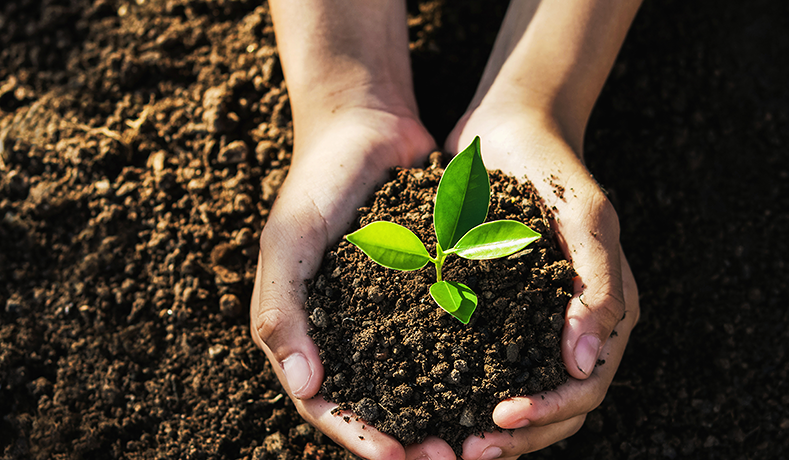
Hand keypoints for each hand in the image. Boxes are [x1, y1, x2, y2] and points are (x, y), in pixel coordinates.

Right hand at [250, 108, 455, 459]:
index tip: (401, 458)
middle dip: (410, 441)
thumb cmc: (317, 183)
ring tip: (480, 436)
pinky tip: (500, 381)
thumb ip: (282, 311)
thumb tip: (306, 389)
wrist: (366, 126)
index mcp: (307, 333)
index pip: (327, 406)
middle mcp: (349, 334)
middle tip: (452, 459)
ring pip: (416, 383)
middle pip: (377, 406)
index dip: (361, 437)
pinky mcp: (428, 294)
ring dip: (443, 414)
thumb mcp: (288, 242)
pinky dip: (468, 366)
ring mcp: (389, 317)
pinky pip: (447, 339)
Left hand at [446, 111, 639, 459]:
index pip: (587, 387)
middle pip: (559, 407)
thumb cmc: (552, 171)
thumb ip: (597, 286)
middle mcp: (577, 326)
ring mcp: (540, 323)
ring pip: (526, 396)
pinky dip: (472, 392)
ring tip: (453, 444)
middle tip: (467, 453)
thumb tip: (586, 364)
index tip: (498, 419)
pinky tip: (437, 404)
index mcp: (608, 312)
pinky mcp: (503, 313)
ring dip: (496, 430)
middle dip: (520, 436)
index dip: (548, 413)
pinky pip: (493, 366)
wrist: (511, 132)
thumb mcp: (584, 218)